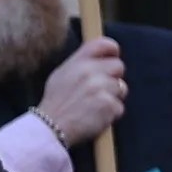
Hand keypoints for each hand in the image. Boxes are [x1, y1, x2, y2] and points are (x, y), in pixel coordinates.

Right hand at [33, 34, 130, 148]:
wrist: (50, 127)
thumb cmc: (56, 103)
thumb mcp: (61, 76)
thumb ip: (81, 65)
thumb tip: (102, 59)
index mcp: (78, 62)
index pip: (104, 44)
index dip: (113, 50)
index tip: (113, 57)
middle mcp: (90, 71)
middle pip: (119, 66)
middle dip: (113, 78)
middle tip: (99, 91)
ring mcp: (100, 88)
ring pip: (122, 88)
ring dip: (113, 98)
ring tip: (94, 105)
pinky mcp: (108, 105)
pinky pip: (119, 107)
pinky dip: (111, 114)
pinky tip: (95, 117)